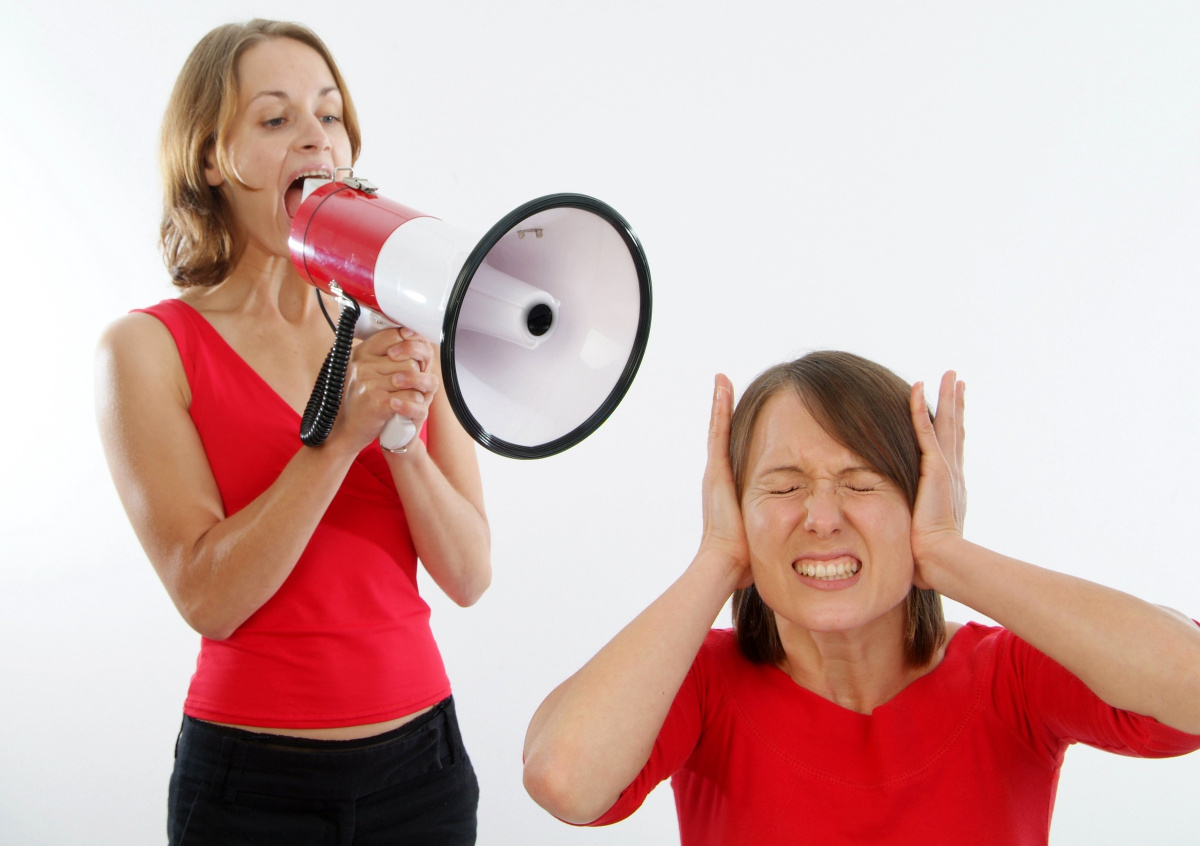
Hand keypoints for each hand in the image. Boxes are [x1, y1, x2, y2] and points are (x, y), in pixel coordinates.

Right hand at [332, 328, 439, 451]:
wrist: (345, 430)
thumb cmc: (358, 401)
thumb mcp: (363, 371)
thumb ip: (381, 354)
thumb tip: (410, 333)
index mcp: (360, 354)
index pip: (393, 335)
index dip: (410, 345)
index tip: (414, 356)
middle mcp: (363, 365)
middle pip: (409, 359)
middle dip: (416, 374)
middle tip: (410, 385)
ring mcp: (369, 383)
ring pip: (413, 376)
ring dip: (416, 390)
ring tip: (407, 397)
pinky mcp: (378, 402)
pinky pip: (412, 396)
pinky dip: (415, 405)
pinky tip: (405, 409)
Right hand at [698, 374, 752, 590]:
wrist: (725, 563)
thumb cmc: (745, 557)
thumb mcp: (765, 534)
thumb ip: (773, 528)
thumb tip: (796, 534)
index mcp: (727, 489)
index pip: (731, 453)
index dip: (732, 432)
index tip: (735, 411)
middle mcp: (717, 476)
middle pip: (721, 435)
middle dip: (722, 410)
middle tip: (723, 383)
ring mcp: (714, 472)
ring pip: (718, 428)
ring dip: (719, 402)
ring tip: (721, 379)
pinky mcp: (715, 470)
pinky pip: (718, 431)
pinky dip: (718, 408)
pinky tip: (721, 386)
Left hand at [909, 371, 966, 588]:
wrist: (940, 559)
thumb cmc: (929, 556)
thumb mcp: (924, 533)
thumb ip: (920, 526)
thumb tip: (909, 536)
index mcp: (950, 487)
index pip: (952, 449)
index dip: (954, 427)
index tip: (956, 409)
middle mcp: (953, 473)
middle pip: (955, 430)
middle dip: (957, 404)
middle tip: (958, 381)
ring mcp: (945, 468)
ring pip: (945, 424)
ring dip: (946, 397)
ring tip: (948, 375)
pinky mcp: (934, 467)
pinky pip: (924, 429)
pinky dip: (920, 407)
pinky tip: (918, 386)